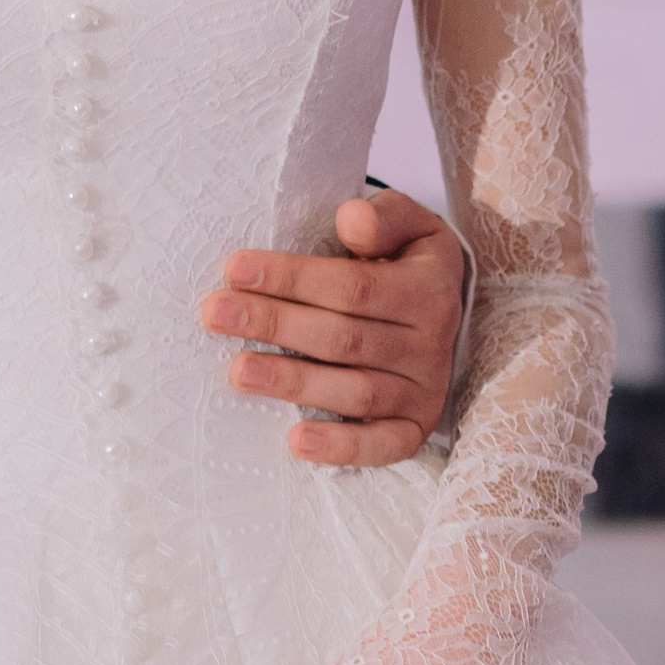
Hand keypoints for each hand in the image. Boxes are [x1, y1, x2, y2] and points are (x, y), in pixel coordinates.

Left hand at [199, 188, 465, 461]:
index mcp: (426, 290)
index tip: (235, 269)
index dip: (291, 277)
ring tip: (239, 372)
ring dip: (293, 383)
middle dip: (274, 323)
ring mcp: (423, 391)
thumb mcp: (412, 226)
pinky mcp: (415, 427)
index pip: (352, 287)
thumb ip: (385, 217)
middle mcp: (429, 345)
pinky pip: (382, 444)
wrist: (449, 311)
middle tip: (215, 314)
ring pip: (354, 391)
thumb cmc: (408, 262)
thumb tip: (352, 220)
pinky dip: (341, 447)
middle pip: (343, 337)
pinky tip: (296, 441)